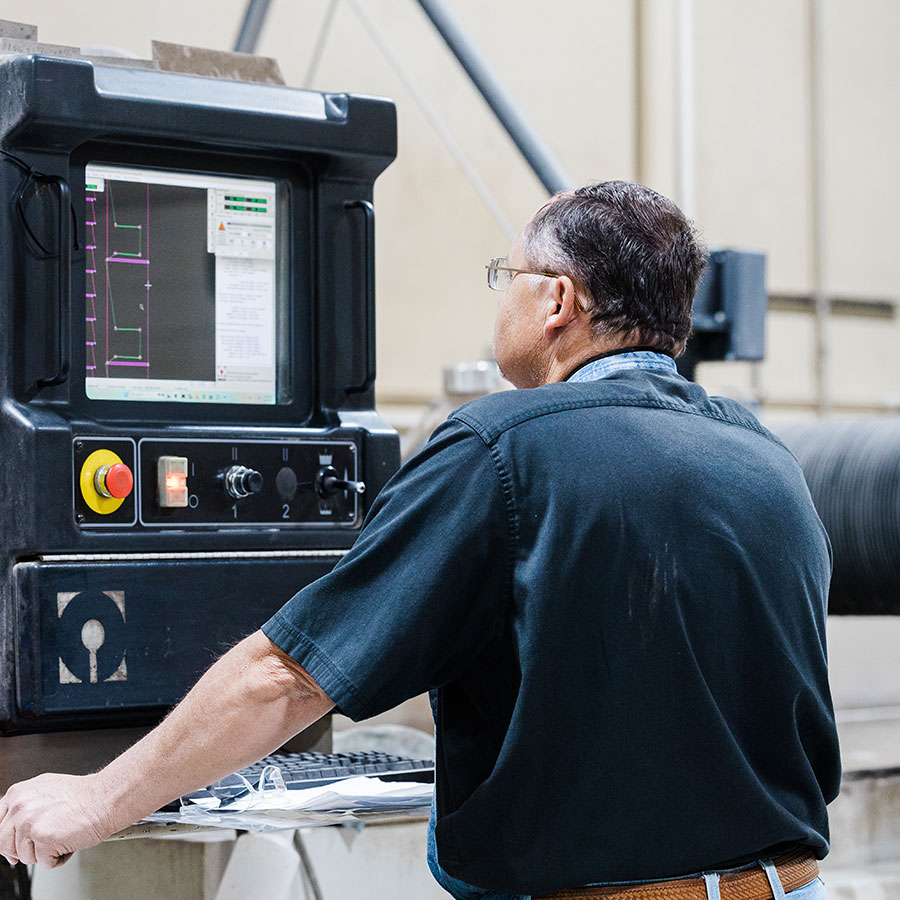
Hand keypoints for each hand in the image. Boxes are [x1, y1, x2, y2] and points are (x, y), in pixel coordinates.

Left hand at [0, 773, 115, 867]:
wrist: (106, 798)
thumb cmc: (83, 795)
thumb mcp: (45, 789)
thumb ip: (24, 806)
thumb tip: (11, 828)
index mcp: (18, 794)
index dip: (7, 839)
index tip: (14, 845)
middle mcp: (20, 807)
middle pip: (5, 845)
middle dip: (25, 849)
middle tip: (46, 840)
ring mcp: (29, 823)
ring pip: (24, 857)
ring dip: (44, 853)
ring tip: (62, 834)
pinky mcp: (43, 839)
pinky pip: (44, 863)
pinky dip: (58, 858)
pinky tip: (69, 840)